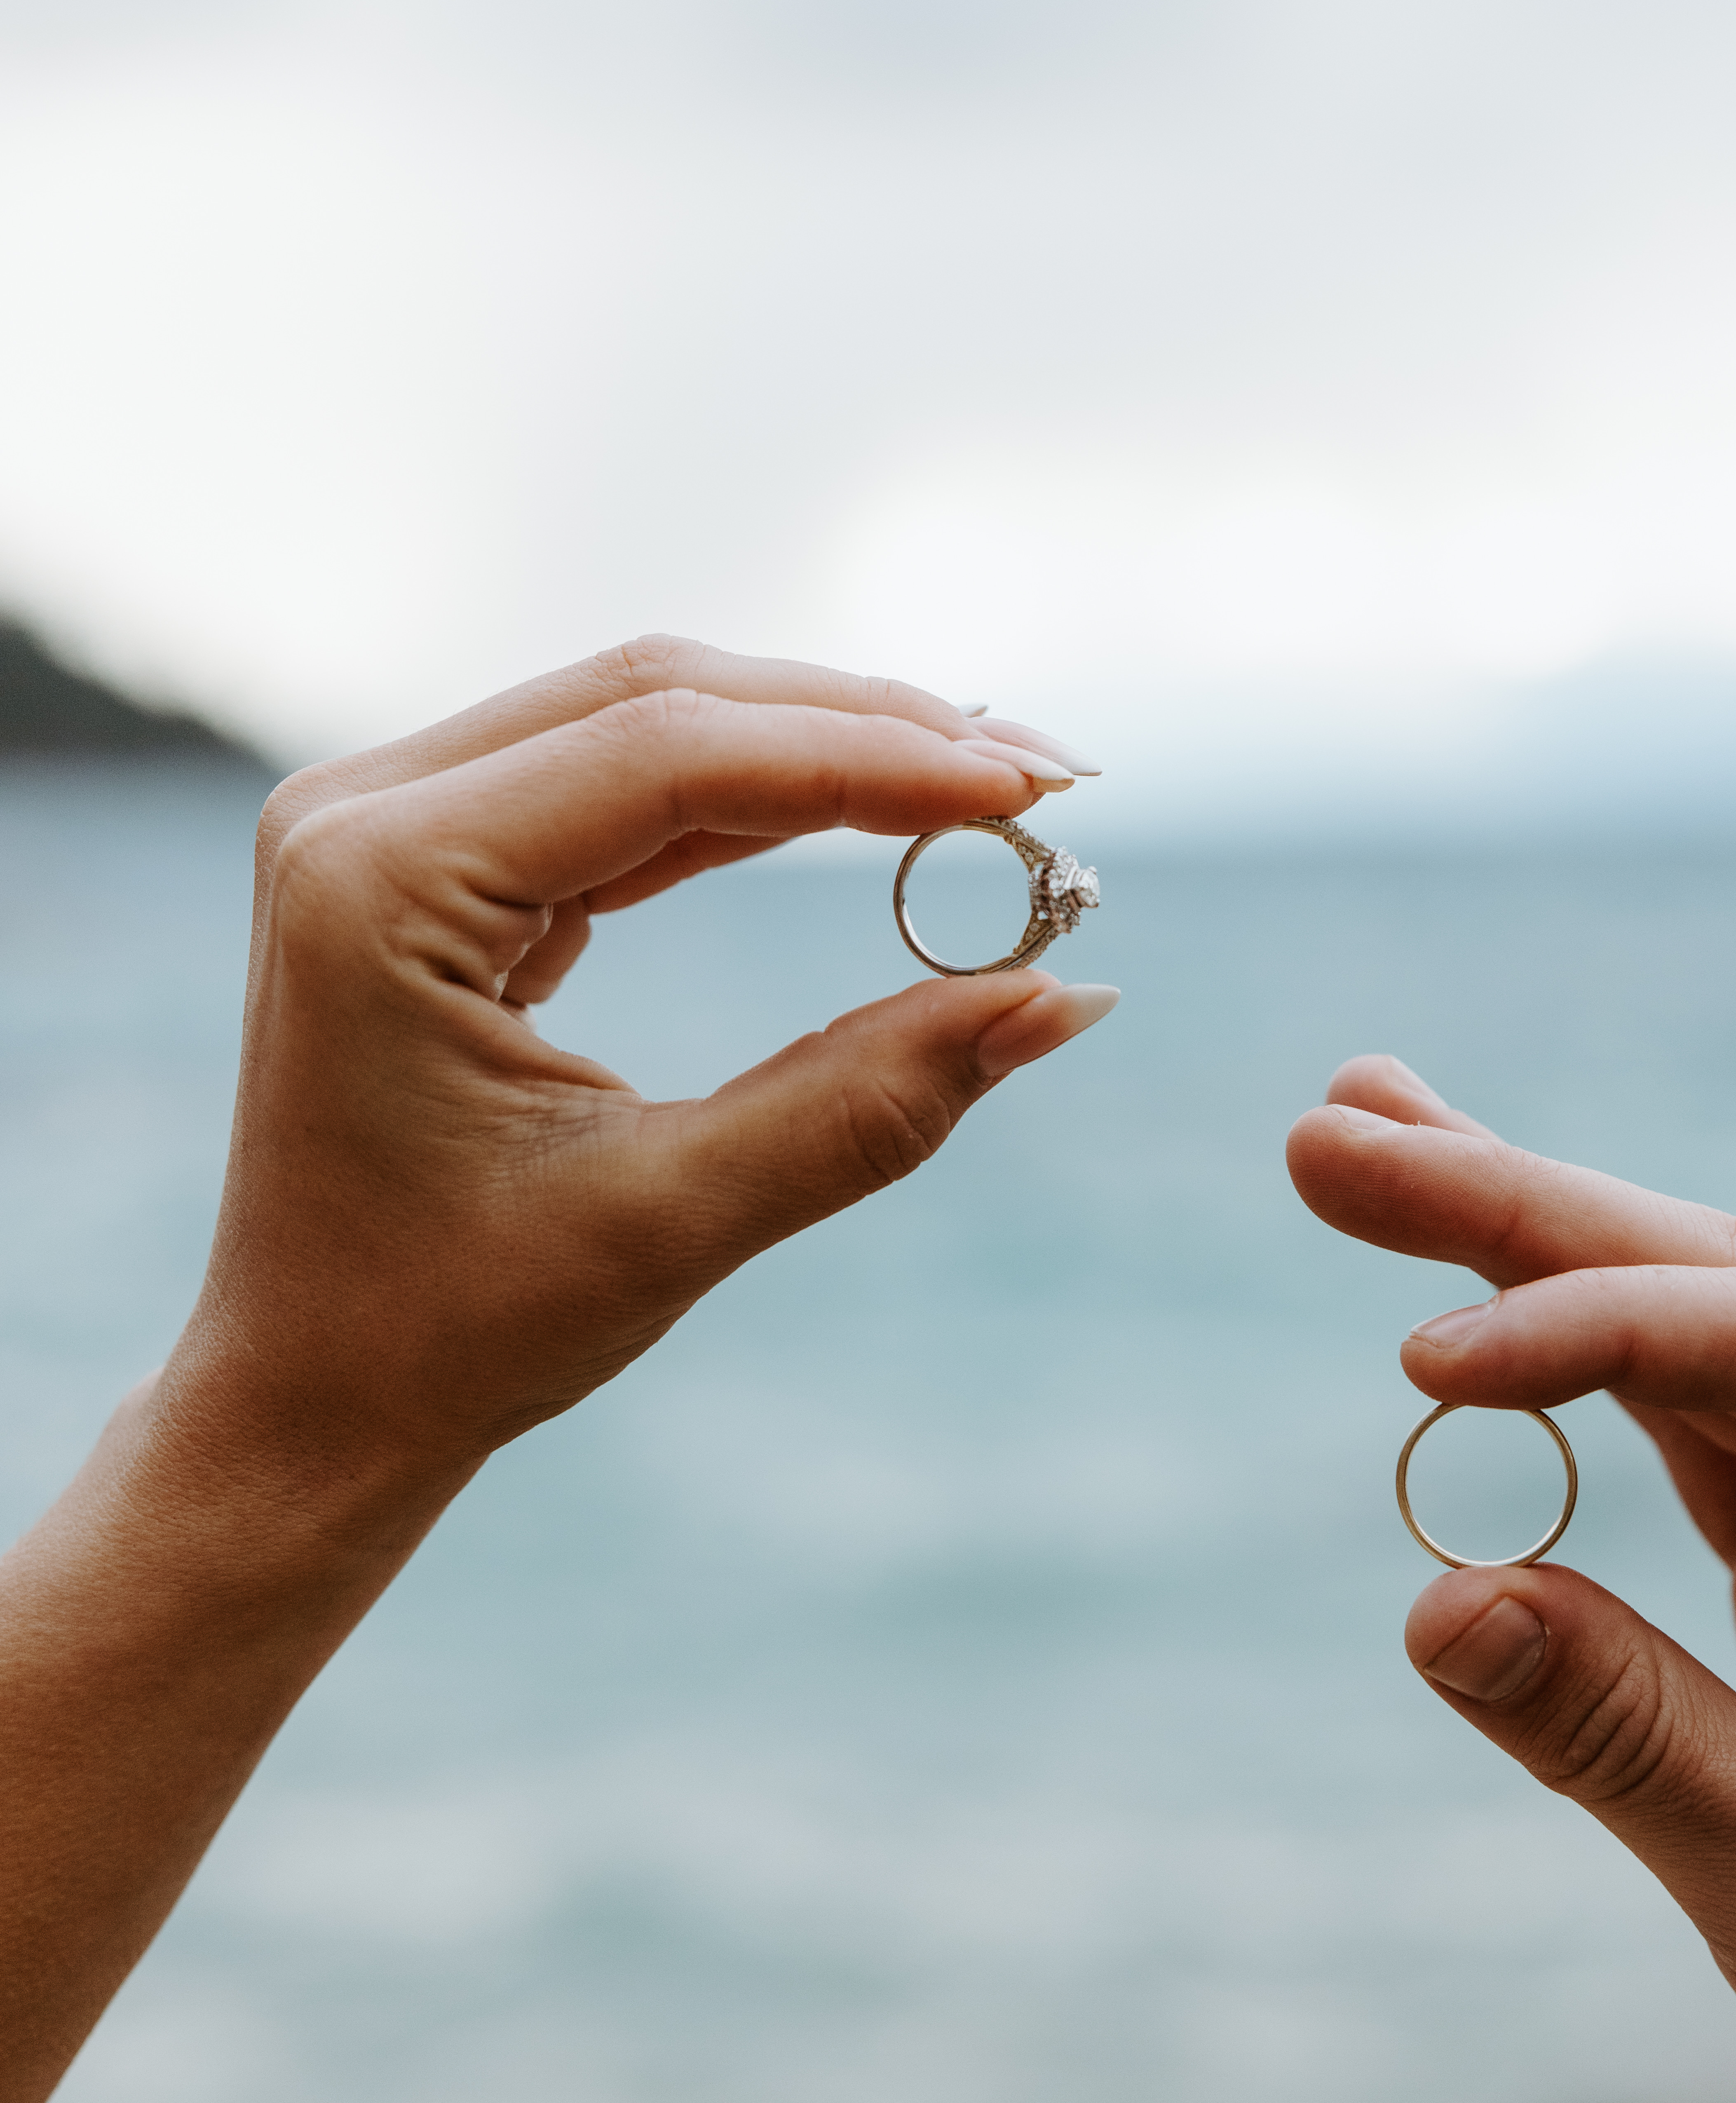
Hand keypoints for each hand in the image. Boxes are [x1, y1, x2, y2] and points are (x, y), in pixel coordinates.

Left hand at [177, 636, 1114, 1482]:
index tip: (1029, 791)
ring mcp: (389, 823)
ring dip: (828, 745)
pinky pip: (622, 782)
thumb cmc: (450, 1333)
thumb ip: (867, 1100)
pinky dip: (760, 795)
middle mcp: (362, 814)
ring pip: (652, 719)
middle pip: (664, 699)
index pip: (668, 755)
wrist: (304, 1403)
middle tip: (1047, 775)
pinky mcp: (432, 854)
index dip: (867, 759)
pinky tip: (882, 806)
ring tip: (992, 784)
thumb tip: (1065, 997)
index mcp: (378, 882)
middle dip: (868, 727)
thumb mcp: (669, 1221)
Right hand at [1288, 1057, 1735, 2102]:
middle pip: (1723, 1277)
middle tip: (1333, 1129)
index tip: (1417, 1363)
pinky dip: (1575, 1339)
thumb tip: (1437, 1608)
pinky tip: (1469, 1279)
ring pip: (1695, 1308)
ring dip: (1525, 1235)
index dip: (1588, 1329)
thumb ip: (1624, 1737)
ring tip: (1363, 1143)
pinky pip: (1696, 1395)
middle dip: (1516, 1206)